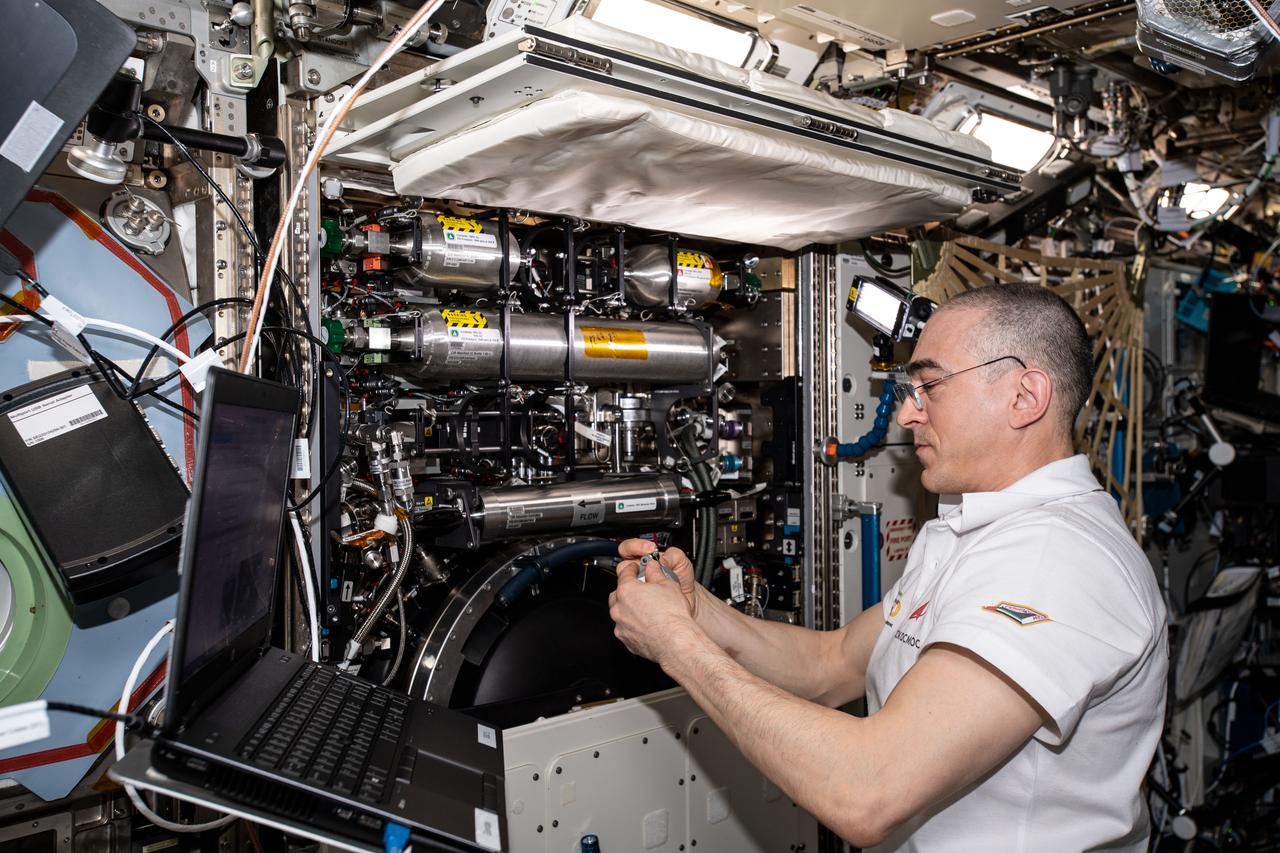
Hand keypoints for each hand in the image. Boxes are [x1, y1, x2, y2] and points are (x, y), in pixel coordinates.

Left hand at [609, 540, 699, 662]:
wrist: (676, 642)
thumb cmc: (673, 616)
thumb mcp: (668, 584)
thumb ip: (656, 573)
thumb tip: (652, 568)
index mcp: (627, 591)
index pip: (624, 573)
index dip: (631, 569)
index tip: (635, 569)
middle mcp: (619, 608)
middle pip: (618, 594)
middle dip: (627, 591)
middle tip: (641, 591)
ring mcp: (621, 626)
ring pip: (620, 613)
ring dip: (628, 609)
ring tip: (645, 610)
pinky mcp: (626, 640)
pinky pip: (625, 629)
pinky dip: (632, 626)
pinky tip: (647, 625)